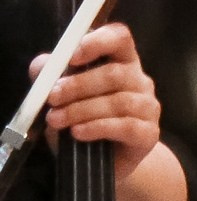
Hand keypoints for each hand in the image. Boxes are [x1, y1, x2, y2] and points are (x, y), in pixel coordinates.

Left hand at [31, 22, 160, 183]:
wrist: (101, 162)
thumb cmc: (82, 120)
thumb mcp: (61, 96)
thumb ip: (50, 77)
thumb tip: (42, 67)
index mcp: (121, 61)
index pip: (120, 38)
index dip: (98, 42)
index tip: (73, 57)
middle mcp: (140, 80)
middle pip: (116, 73)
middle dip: (79, 85)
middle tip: (52, 97)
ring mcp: (149, 107)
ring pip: (120, 101)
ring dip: (82, 110)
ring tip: (57, 120)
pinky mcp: (149, 133)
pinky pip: (126, 126)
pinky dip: (98, 128)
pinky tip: (78, 133)